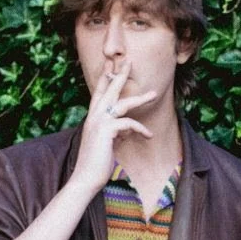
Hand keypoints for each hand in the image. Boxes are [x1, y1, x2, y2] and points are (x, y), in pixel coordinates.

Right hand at [72, 63, 157, 191]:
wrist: (86, 178)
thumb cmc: (96, 163)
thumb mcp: (106, 144)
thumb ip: (114, 133)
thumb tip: (126, 130)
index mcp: (92, 117)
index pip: (99, 93)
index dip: (105, 79)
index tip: (111, 66)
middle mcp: (94, 116)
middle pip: (109, 89)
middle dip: (120, 74)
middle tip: (129, 61)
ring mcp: (98, 121)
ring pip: (122, 102)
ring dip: (140, 98)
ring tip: (154, 94)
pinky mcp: (106, 130)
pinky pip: (129, 123)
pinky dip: (141, 129)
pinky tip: (149, 135)